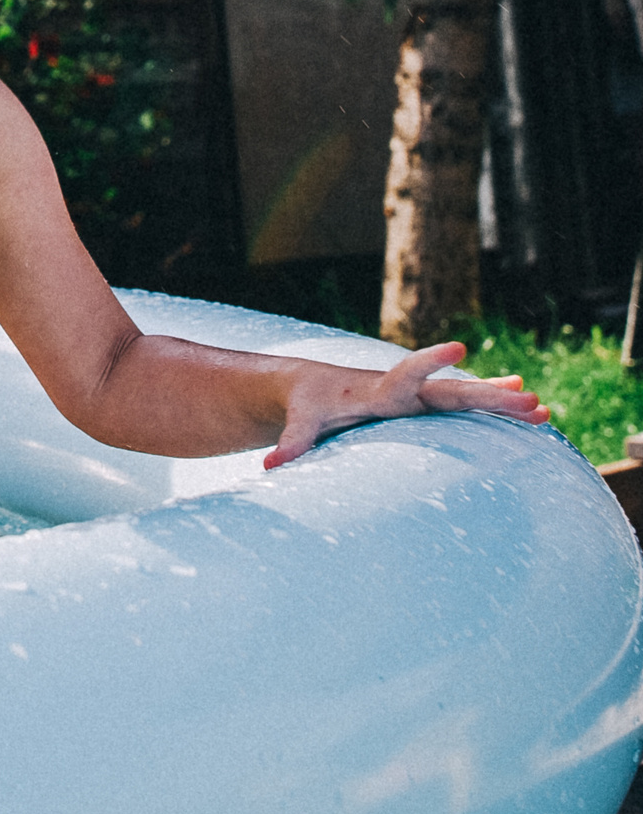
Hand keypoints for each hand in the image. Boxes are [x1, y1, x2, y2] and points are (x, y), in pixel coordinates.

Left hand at [267, 341, 549, 468]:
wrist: (311, 386)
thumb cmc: (305, 404)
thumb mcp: (298, 421)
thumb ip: (292, 442)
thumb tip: (271, 465)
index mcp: (377, 392)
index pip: (405, 375)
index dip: (429, 362)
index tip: (459, 347)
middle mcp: (404, 392)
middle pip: (451, 392)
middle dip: (488, 395)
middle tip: (529, 396)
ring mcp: (418, 400)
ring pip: (466, 399)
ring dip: (502, 402)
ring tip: (542, 408)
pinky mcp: (424, 408)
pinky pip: (465, 408)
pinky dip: (494, 404)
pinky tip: (529, 406)